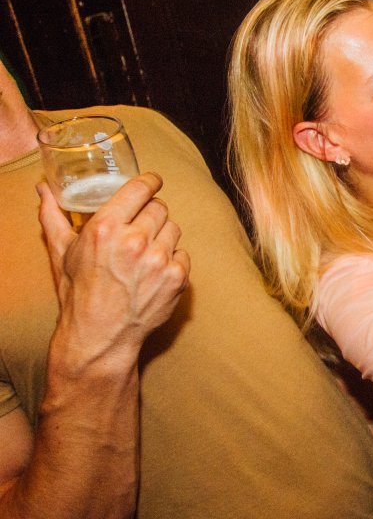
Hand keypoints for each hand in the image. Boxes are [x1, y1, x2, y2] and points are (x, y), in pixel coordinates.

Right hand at [39, 173, 189, 368]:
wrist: (100, 335)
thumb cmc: (79, 293)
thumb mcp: (62, 253)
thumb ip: (54, 217)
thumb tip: (43, 191)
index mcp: (105, 228)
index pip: (140, 189)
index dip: (150, 182)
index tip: (153, 182)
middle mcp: (134, 241)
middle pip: (159, 208)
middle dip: (150, 215)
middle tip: (140, 228)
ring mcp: (158, 260)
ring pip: (173, 229)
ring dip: (162, 237)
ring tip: (144, 254)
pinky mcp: (177, 277)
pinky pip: (182, 254)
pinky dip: (172, 261)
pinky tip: (154, 272)